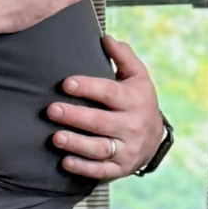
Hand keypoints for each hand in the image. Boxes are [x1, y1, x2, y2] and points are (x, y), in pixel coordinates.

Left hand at [48, 36, 162, 179]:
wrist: (156, 138)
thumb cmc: (138, 100)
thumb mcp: (138, 76)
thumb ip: (123, 56)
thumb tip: (105, 38)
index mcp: (134, 100)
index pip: (110, 93)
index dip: (88, 87)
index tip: (66, 83)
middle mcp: (132, 126)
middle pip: (101, 122)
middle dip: (75, 116)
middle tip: (51, 110)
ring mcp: (127, 149)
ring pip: (100, 148)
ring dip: (76, 143)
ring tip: (55, 137)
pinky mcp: (121, 168)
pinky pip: (101, 170)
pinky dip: (83, 168)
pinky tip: (65, 161)